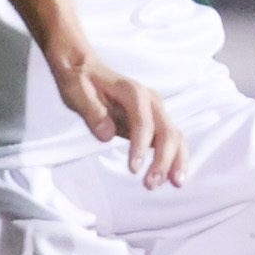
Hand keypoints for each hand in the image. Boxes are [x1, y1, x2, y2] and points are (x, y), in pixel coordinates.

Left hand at [53, 56, 188, 187]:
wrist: (86, 70)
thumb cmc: (81, 82)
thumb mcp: (78, 92)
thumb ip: (92, 112)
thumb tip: (106, 134)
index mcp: (133, 91)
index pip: (144, 121)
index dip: (141, 146)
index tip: (133, 169)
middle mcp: (151, 100)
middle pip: (167, 131)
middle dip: (164, 159)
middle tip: (151, 184)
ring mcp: (156, 110)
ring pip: (176, 136)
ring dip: (175, 161)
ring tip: (172, 184)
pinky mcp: (155, 121)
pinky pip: (172, 140)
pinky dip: (175, 158)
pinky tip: (172, 177)